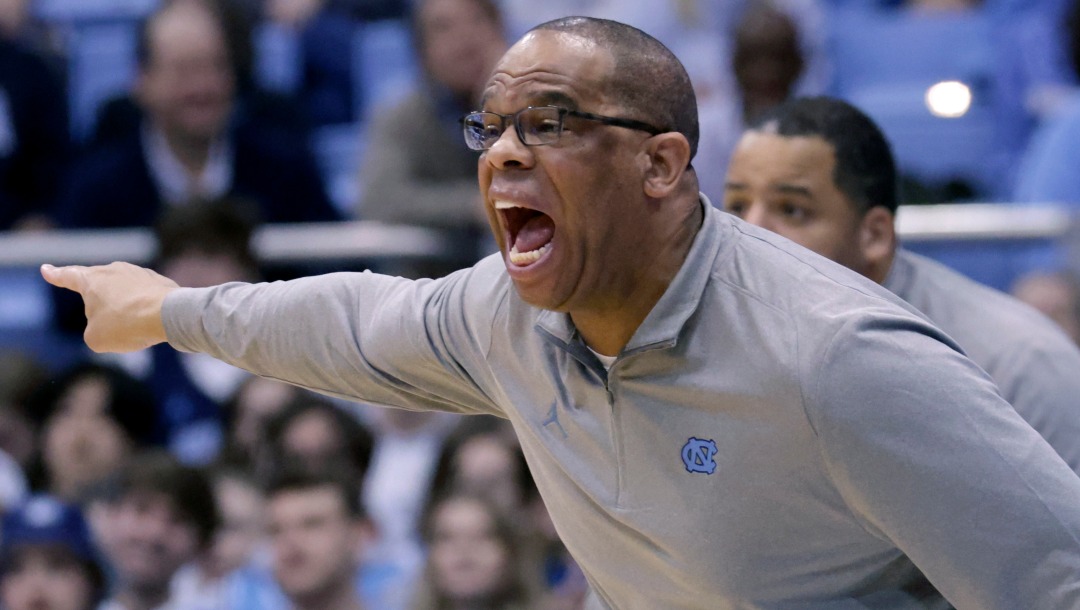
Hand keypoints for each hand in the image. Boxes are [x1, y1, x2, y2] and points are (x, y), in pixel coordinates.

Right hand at [41, 262, 178, 352]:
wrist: (168, 315)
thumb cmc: (126, 324)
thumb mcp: (96, 338)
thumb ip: (94, 330)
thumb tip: (108, 325)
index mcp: (91, 280)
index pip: (68, 276)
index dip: (56, 275)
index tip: (47, 269)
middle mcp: (114, 271)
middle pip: (100, 289)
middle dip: (102, 308)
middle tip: (109, 323)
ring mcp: (139, 274)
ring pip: (125, 296)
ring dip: (127, 312)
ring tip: (135, 327)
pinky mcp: (159, 282)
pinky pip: (146, 300)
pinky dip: (146, 311)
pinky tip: (153, 322)